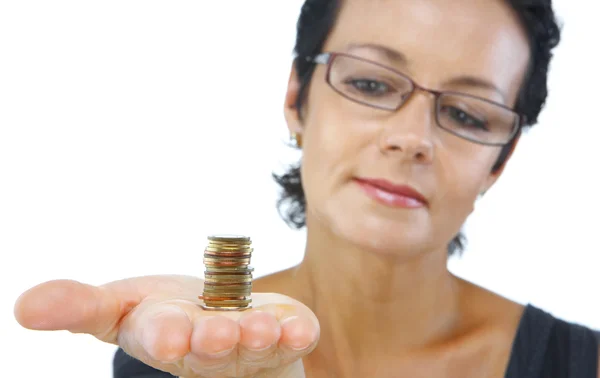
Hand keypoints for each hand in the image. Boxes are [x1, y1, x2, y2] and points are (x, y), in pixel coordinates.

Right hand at [14, 275, 319, 377]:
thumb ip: (80, 306)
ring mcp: (249, 346)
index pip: (158, 338)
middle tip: (214, 335)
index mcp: (165, 335)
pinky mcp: (285, 335)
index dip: (163, 335)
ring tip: (258, 329)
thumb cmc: (173, 313)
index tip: (167, 332)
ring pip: (253, 346)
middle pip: (208, 347)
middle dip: (210, 341)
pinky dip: (297, 331)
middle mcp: (208, 347)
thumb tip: (23, 306)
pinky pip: (294, 335)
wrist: (224, 323)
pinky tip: (299, 326)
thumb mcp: (124, 305)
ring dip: (256, 338)